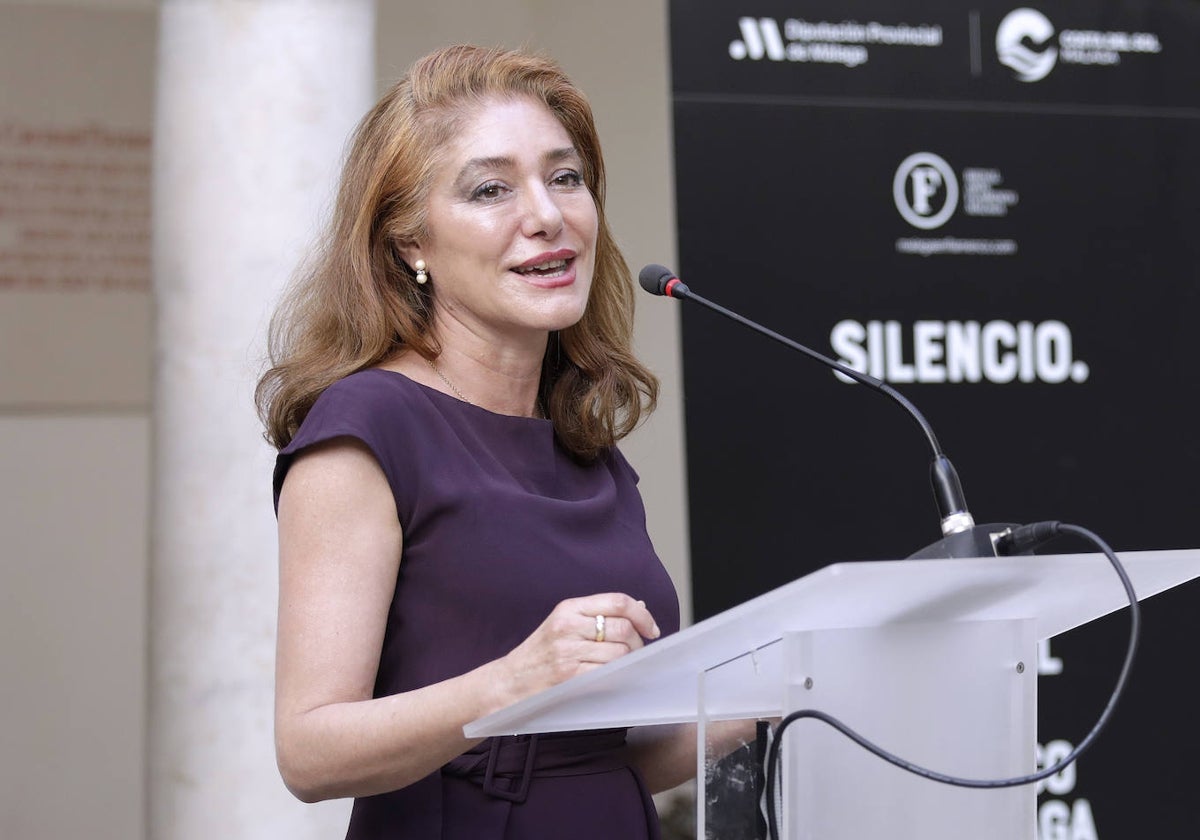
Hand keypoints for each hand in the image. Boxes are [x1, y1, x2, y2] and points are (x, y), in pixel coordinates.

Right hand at [494, 593, 660, 705]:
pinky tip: (612, 677)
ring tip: (619, 666)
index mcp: (569, 608)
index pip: (618, 602)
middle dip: (637, 643)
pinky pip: (608, 673)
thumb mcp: (564, 624)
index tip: (651, 629)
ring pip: (619, 652)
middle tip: (635, 653)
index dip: (642, 615)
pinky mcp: (568, 676)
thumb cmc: (540, 654)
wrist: (509, 682)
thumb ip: (599, 614)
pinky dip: (617, 676)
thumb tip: (639, 606)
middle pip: (623, 628)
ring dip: (627, 662)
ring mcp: (567, 651)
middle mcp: (568, 625)